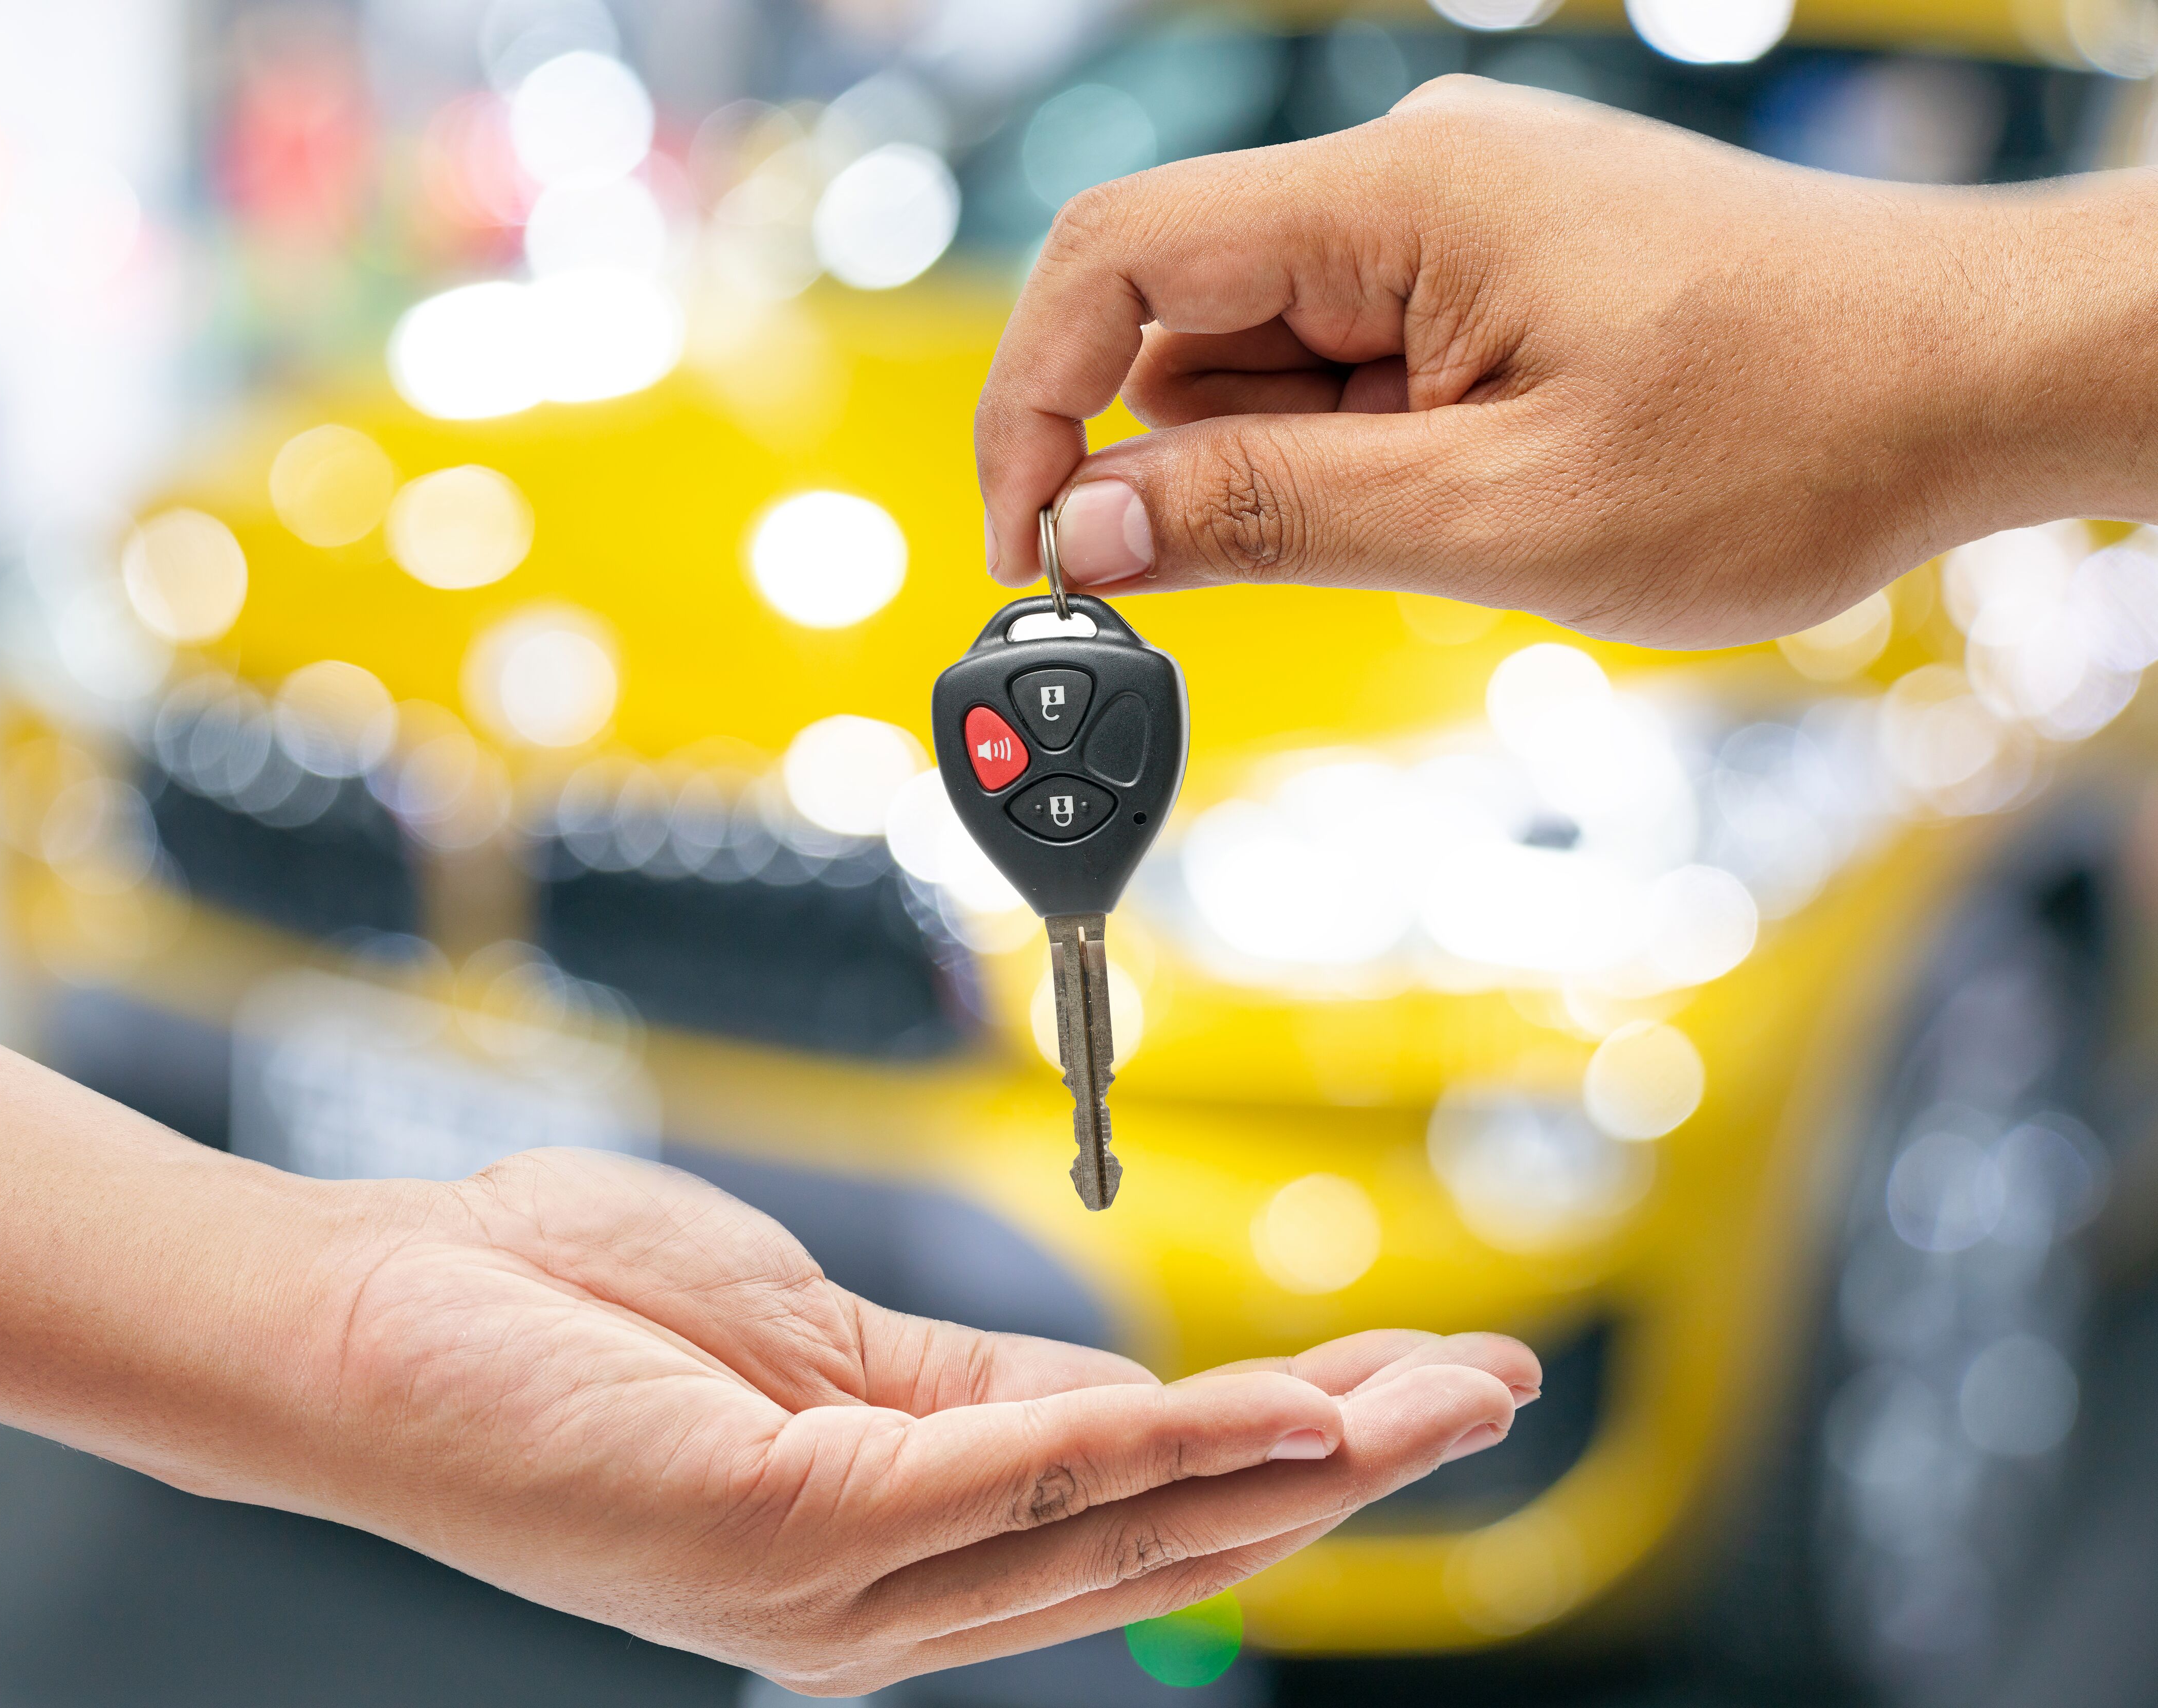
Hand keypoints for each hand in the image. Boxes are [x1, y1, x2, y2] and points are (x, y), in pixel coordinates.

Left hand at [309, 1149, 1533, 1694]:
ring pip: (1112, 1518)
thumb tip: (1122, 1394)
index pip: (1127, 1499)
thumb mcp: (807, 1331)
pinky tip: (1265, 1412)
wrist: (373, 1316)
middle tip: (1485, 1401)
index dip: (1284, 1450)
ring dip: (1287, 1456)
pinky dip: (1156, 1444)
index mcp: (889, 1539)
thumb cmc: (565, 1312)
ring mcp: (834, 1582)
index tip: (1414, 1388)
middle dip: (1334, 1466)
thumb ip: (963, 1386)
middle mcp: (877, 1597)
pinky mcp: (787, 1526)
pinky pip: (1009, 1481)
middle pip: (1153, 1533)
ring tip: (1426, 1401)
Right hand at [977, 77, 2157, 647]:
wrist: (1977, 380)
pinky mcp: (1489, 271)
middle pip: (1183, 317)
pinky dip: (1369, 452)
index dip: (1035, 406)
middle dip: (1190, 464)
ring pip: (1267, 356)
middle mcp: (1409, 179)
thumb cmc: (1790, 434)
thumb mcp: (1502, 515)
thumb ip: (1272, 515)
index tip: (1030, 550)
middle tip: (1293, 575)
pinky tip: (1482, 489)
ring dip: (1302, 468)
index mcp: (1399, 195)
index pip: (1117, 258)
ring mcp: (1452, 221)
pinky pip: (1354, 363)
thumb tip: (1089, 529)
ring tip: (1465, 516)